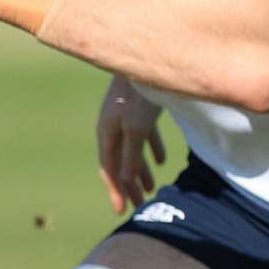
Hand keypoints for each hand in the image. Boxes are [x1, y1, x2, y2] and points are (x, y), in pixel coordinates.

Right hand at [96, 74, 168, 213]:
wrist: (150, 57)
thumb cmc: (141, 93)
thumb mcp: (136, 128)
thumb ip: (130, 154)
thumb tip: (125, 180)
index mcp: (106, 131)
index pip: (110, 168)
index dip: (116, 190)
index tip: (123, 211)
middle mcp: (113, 125)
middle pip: (119, 161)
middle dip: (129, 184)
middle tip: (141, 205)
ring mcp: (126, 115)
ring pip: (132, 149)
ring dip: (140, 170)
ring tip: (151, 188)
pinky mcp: (141, 107)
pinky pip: (144, 134)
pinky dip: (151, 149)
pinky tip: (161, 161)